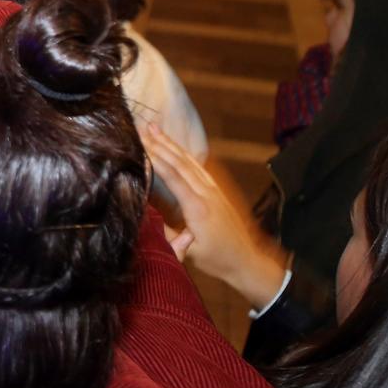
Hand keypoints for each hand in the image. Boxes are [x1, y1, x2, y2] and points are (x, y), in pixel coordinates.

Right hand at [142, 125, 287, 308]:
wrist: (247, 260)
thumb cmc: (216, 259)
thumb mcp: (189, 253)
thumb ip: (167, 233)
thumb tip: (146, 215)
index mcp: (197, 208)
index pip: (174, 177)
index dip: (156, 159)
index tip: (140, 144)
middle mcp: (206, 193)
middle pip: (180, 162)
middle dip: (160, 143)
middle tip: (142, 126)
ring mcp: (213, 190)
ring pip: (189, 161)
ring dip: (171, 143)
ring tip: (155, 128)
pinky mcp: (216, 191)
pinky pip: (197, 166)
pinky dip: (183, 153)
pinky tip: (175, 146)